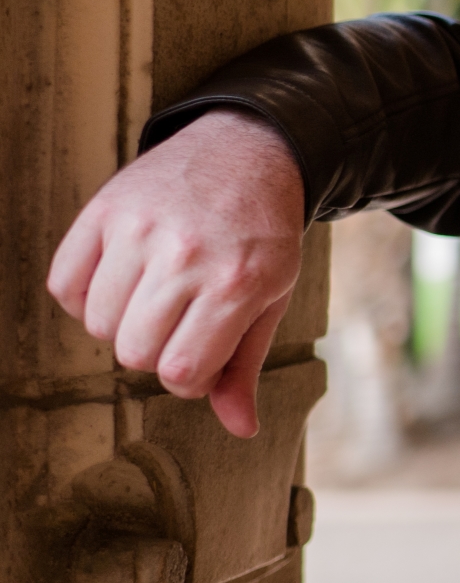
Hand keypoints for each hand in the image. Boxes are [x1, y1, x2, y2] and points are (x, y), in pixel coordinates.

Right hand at [47, 109, 306, 437]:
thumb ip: (246, 365)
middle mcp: (185, 256)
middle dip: (156, 350)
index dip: (188, 376)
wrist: (248, 152)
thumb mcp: (272, 297)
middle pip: (133, 352)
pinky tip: (120, 277)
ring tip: (154, 294)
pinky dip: (83, 294)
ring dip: (120, 323)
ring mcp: (140, 229)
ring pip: (97, 323)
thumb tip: (241, 429)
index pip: (181, 371)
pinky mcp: (104, 209)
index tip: (201, 353)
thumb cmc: (262, 236)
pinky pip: (64, 284)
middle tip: (180, 320)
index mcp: (237, 283)